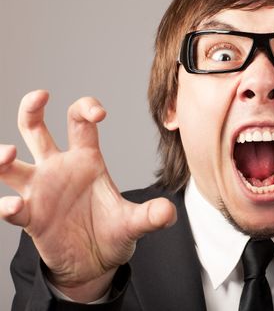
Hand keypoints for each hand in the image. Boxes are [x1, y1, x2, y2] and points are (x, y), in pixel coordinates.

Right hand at [0, 90, 175, 301]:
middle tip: (39, 96)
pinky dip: (8, 206)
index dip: (86, 108)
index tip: (99, 114)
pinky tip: (14, 206)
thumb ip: (150, 216)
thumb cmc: (112, 233)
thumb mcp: (134, 223)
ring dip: (2, 156)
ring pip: (11, 165)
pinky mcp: (30, 217)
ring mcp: (40, 191)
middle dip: (31, 108)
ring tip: (7, 154)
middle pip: (35, 129)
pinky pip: (12, 208)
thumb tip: (169, 213)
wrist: (94, 263)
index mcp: (86, 159)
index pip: (79, 123)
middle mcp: (58, 168)